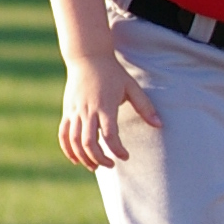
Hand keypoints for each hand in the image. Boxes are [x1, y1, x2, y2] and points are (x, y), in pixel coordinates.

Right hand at [58, 52, 159, 170]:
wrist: (87, 57)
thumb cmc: (112, 73)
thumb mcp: (131, 87)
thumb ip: (145, 107)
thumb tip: (160, 125)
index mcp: (105, 106)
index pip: (109, 135)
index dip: (117, 149)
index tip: (125, 156)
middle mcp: (88, 111)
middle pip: (88, 142)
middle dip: (99, 158)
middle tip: (111, 164)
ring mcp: (75, 111)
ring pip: (74, 141)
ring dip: (84, 157)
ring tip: (94, 166)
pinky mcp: (67, 111)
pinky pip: (63, 134)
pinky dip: (67, 149)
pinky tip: (76, 159)